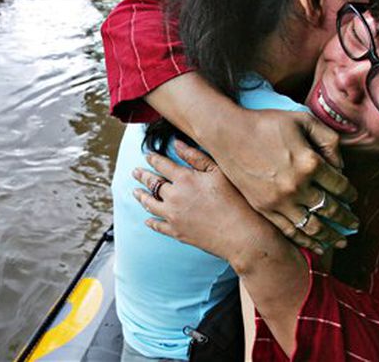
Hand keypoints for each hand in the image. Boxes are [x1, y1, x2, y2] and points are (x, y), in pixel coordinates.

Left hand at [133, 140, 327, 255]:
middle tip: (135, 172)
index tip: (147, 155)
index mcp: (185, 178)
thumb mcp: (220, 172)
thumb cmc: (237, 200)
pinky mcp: (177, 233)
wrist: (243, 235)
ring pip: (150, 204)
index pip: (162, 164)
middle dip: (143, 176)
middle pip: (152, 183)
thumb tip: (177, 143)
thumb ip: (196, 156)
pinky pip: (157, 226)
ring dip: (141, 196)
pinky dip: (150, 221)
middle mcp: (174, 196)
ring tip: (135, 192)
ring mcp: (173, 216)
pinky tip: (147, 219)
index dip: (153, 158)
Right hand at [208, 109, 358, 247]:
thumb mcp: (303, 119)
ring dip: (331, 236)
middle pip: (330, 209)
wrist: (227, 133)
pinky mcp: (264, 208)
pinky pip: (290, 231)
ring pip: (313, 226)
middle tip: (354, 223)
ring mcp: (279, 200)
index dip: (350, 193)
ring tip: (341, 241)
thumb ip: (328, 139)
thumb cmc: (266, 123)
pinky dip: (306, 241)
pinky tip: (317, 245)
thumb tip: (341, 165)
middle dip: (346, 218)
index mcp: (310, 163)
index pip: (340, 185)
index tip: (353, 197)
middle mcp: (297, 186)